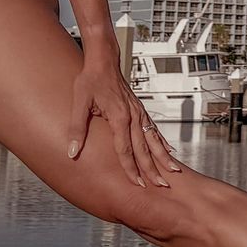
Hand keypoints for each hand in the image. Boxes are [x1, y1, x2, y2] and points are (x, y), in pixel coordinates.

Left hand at [66, 57, 181, 187]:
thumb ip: (76, 128)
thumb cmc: (90, 79)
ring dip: (163, 157)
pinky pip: (154, 129)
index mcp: (119, 116)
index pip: (125, 149)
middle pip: (144, 148)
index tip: (137, 184)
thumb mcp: (78, 102)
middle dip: (153, 169)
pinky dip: (162, 142)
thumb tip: (71, 152)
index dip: (131, 168)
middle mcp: (133, 116)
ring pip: (154, 140)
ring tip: (174, 172)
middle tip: (161, 186)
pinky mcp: (140, 110)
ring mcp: (139, 112)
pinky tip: (170, 151)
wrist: (103, 60)